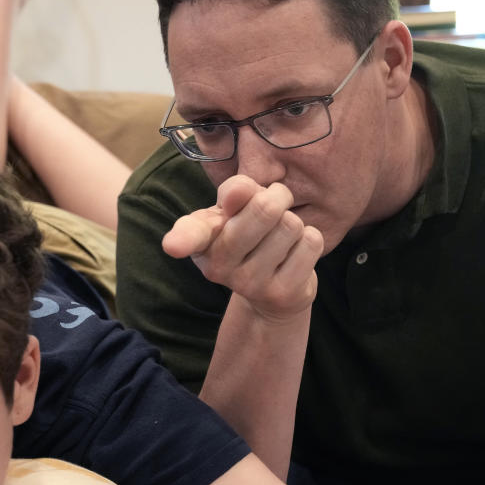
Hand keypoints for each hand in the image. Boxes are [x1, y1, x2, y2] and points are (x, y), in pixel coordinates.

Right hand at [162, 175, 323, 321]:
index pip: (190, 236)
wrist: (269, 293)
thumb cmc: (246, 236)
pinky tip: (294, 253)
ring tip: (280, 236)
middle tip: (272, 204)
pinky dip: (309, 239)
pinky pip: (311, 243)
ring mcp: (250, 284)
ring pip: (291, 225)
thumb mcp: (232, 211)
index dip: (181, 238)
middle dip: (277, 197)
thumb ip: (235, 191)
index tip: (173, 246)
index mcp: (201, 241)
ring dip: (293, 222)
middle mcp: (218, 267)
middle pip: (265, 209)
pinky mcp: (283, 293)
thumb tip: (243, 191)